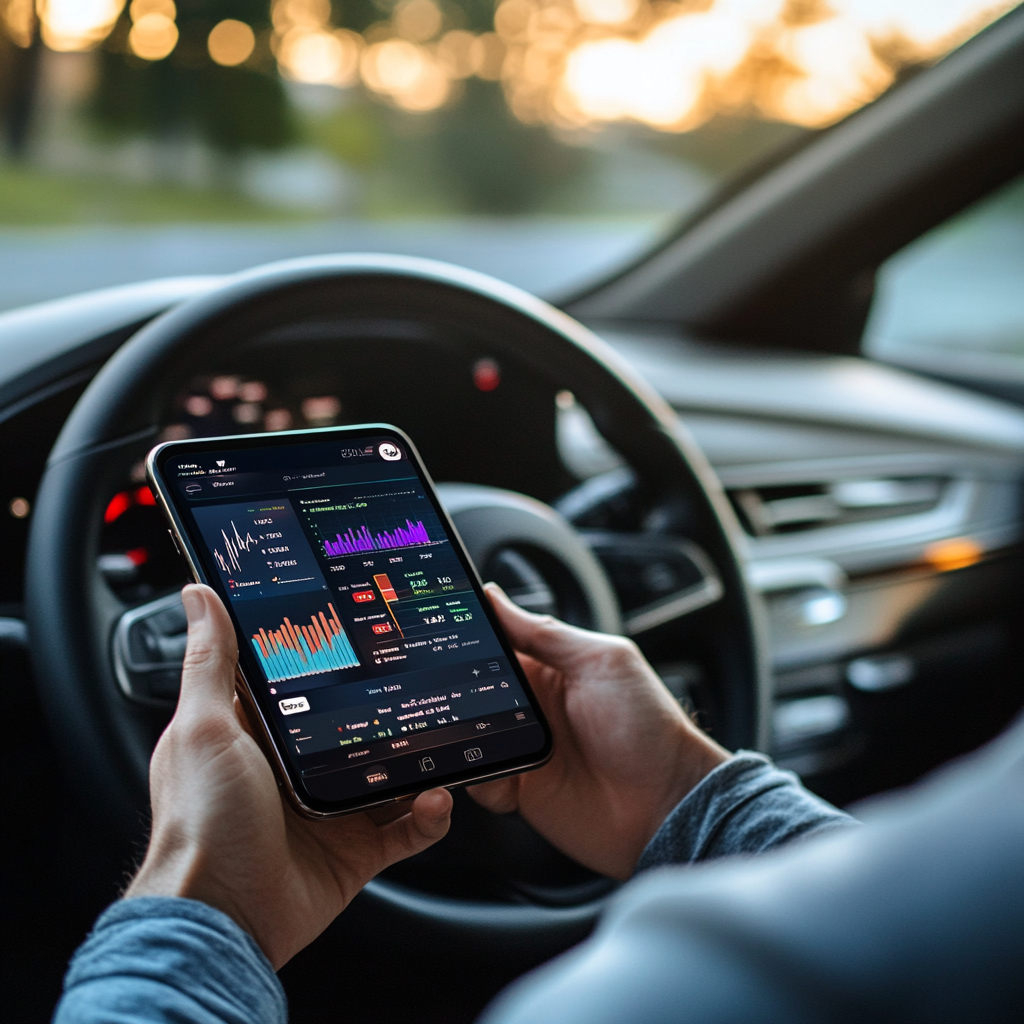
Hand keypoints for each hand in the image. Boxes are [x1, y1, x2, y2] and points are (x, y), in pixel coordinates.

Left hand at [125, 584, 451, 968]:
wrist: (222, 919)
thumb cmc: (200, 823)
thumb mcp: (204, 727)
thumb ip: (212, 660)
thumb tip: (199, 594)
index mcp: (259, 734)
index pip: (304, 682)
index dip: (333, 656)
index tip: (365, 628)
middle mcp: (296, 769)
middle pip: (358, 726)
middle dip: (393, 708)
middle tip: (425, 681)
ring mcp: (329, 811)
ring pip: (392, 774)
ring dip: (422, 759)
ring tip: (444, 741)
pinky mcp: (355, 851)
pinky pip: (406, 829)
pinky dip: (429, 816)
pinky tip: (437, 799)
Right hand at [469, 584, 727, 879]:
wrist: (669, 806)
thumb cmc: (649, 727)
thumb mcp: (602, 663)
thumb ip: (546, 634)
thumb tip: (496, 598)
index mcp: (550, 668)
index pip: (496, 642)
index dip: (468, 635)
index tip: (439, 625)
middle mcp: (532, 706)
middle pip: (471, 689)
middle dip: (453, 687)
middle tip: (442, 686)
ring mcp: (524, 748)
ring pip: (467, 735)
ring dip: (461, 735)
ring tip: (469, 736)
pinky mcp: (521, 791)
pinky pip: (481, 780)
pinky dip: (478, 778)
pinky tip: (499, 775)